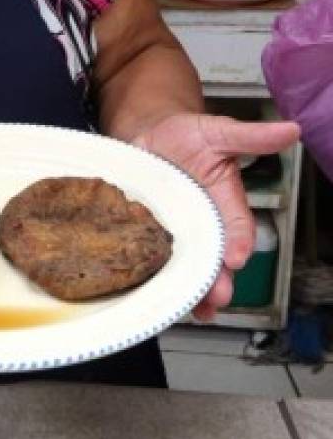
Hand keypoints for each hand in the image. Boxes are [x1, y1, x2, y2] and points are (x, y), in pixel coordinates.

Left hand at [133, 114, 298, 319]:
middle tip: (217, 297)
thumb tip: (290, 129)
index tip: (236, 257)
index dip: (238, 242)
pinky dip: (156, 274)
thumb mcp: (218, 131)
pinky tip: (154, 291)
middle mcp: (204, 222)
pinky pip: (155, 256)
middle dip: (219, 280)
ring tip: (194, 308)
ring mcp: (176, 229)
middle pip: (215, 258)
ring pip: (188, 265)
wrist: (148, 132)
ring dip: (193, 289)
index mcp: (225, 202)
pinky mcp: (149, 230)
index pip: (238, 226)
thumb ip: (251, 137)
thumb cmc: (187, 134)